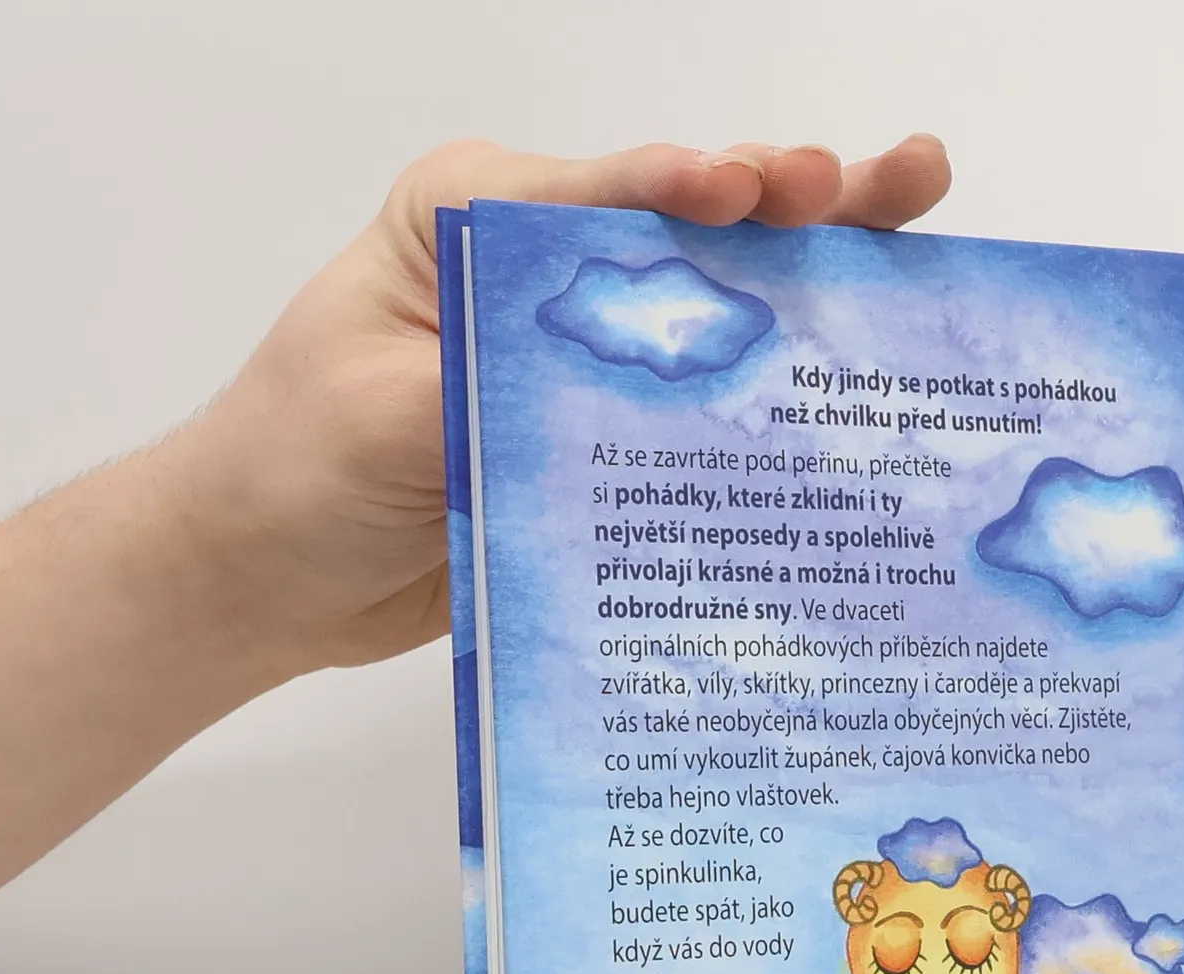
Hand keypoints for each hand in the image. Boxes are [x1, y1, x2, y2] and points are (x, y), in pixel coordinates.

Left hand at [178, 136, 952, 681]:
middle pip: (689, 226)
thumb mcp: (385, 416)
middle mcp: (545, 269)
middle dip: (800, 204)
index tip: (766, 192)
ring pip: (716, 304)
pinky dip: (781, 391)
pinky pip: (702, 406)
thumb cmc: (292, 471)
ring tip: (917, 224)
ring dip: (818, 277)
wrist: (266, 580)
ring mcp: (583, 352)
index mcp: (476, 221)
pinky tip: (864, 375)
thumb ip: (504, 382)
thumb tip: (636, 385)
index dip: (699, 188)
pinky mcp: (604, 433)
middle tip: (900, 183)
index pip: (607, 190)